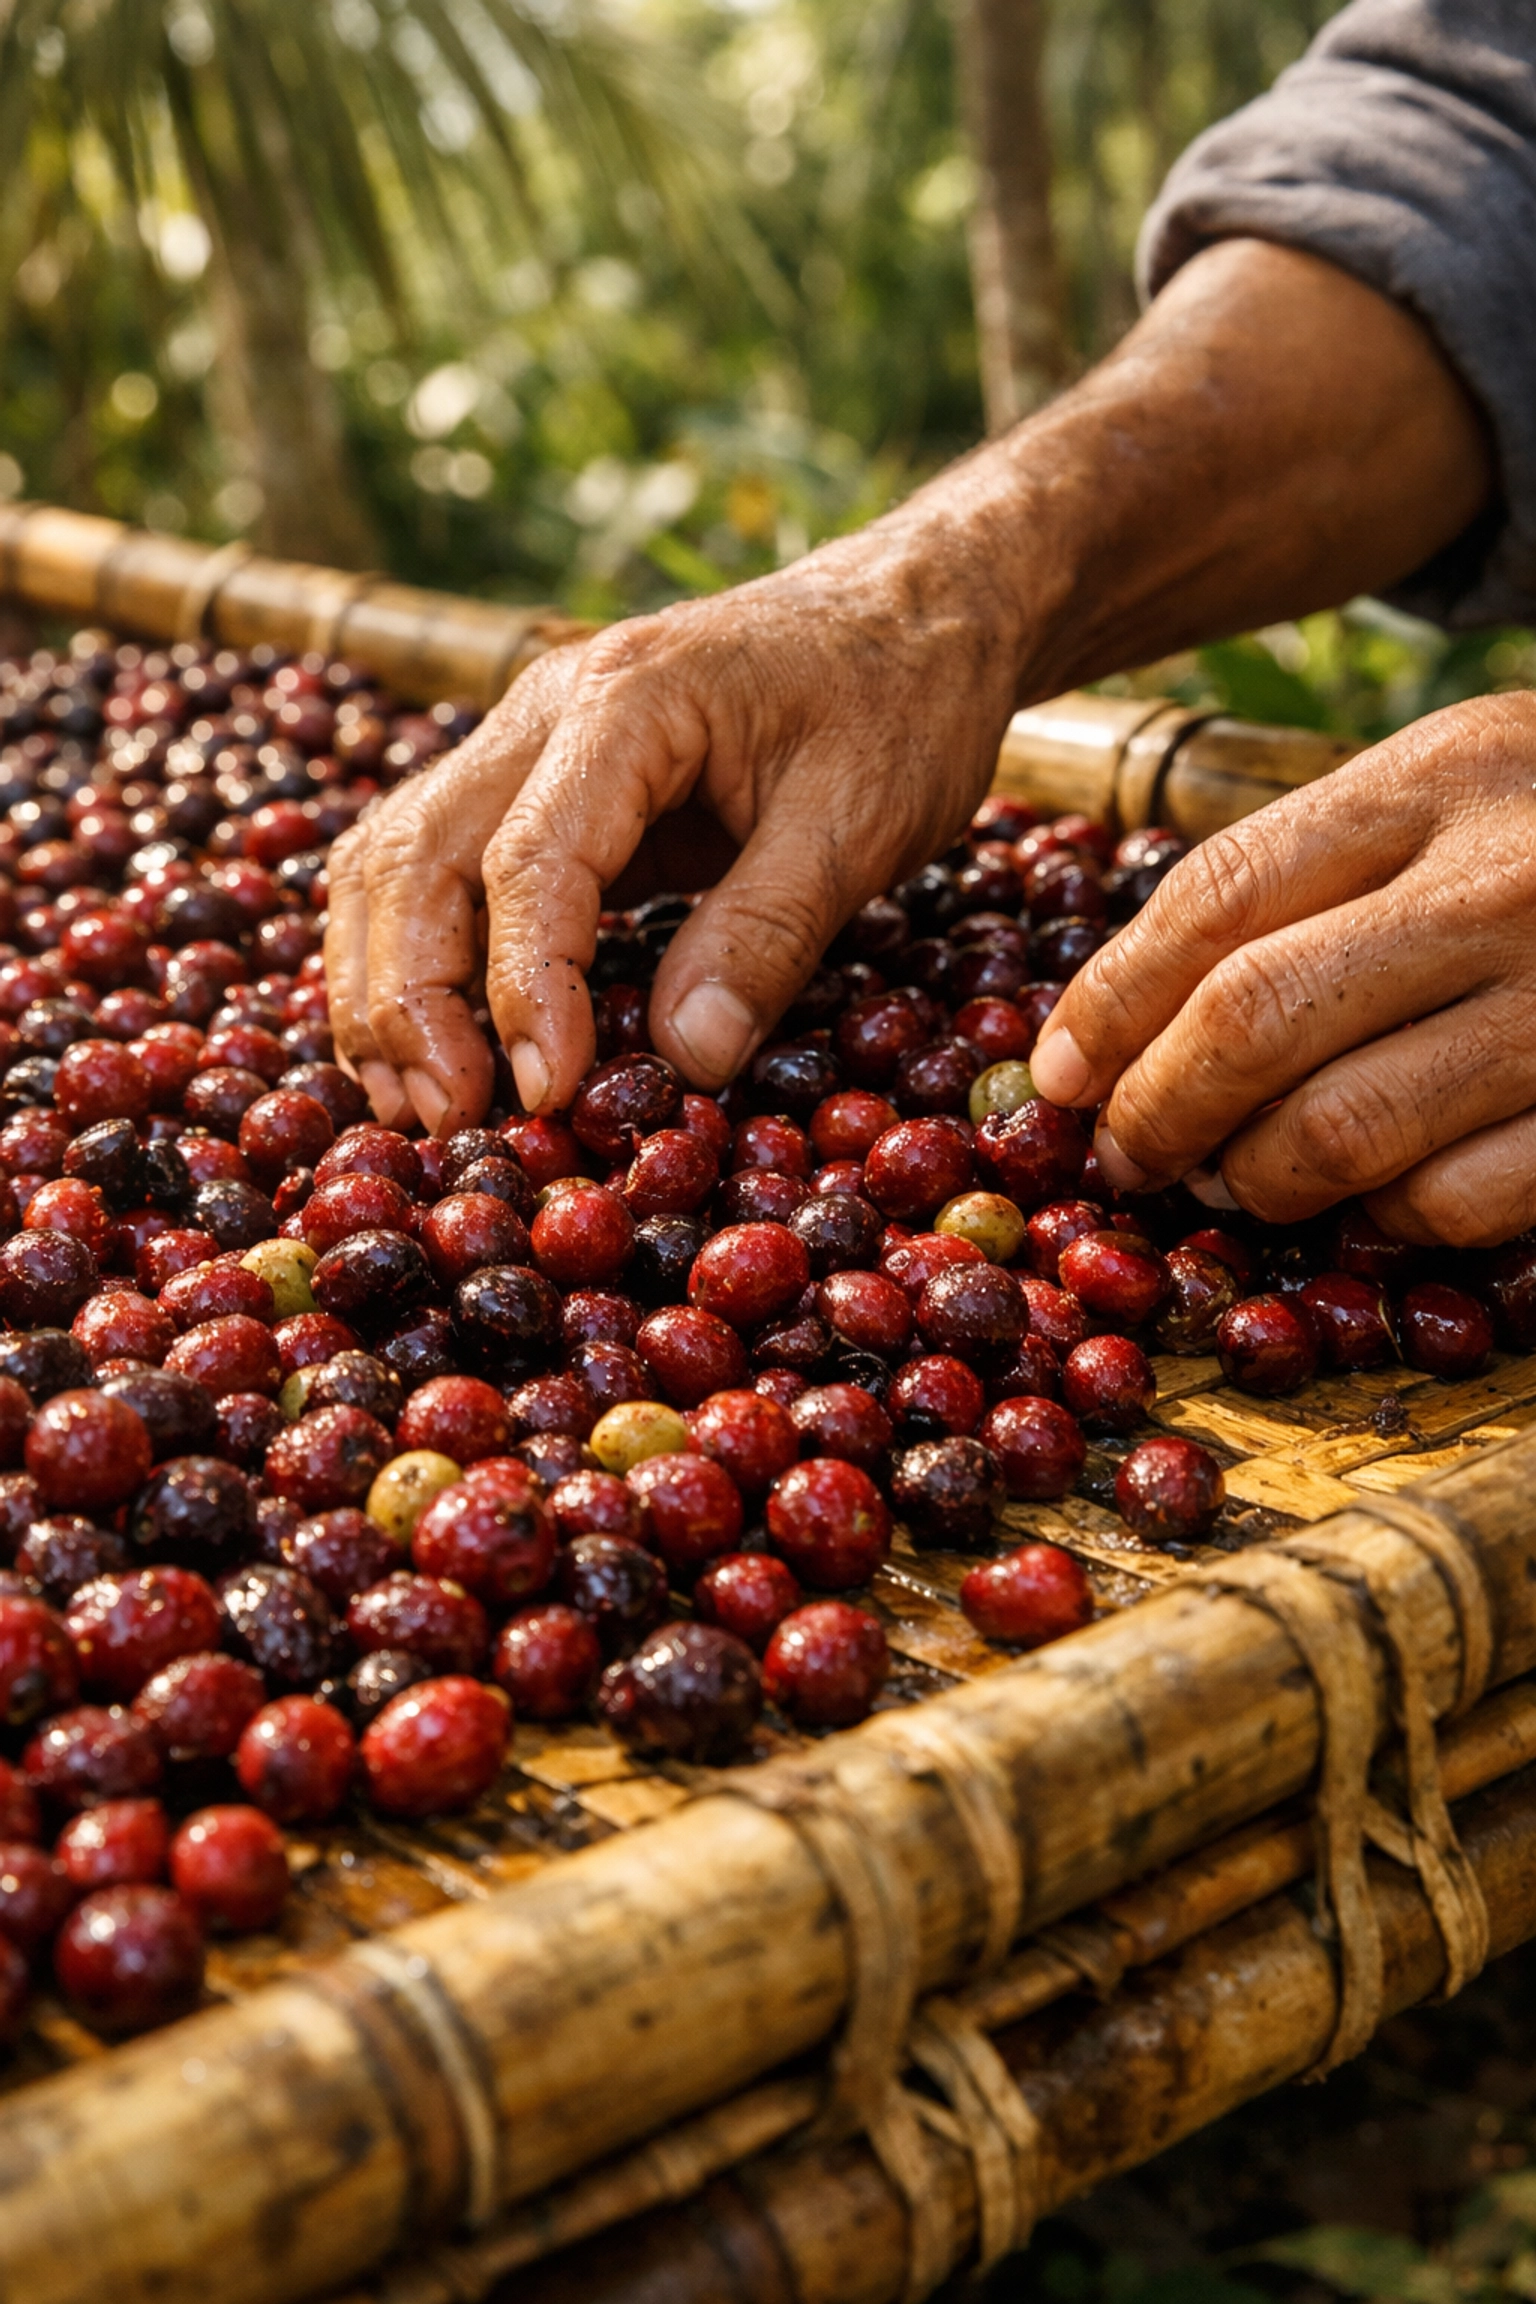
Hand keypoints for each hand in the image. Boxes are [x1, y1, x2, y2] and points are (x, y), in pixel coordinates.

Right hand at [326, 527, 1024, 1131]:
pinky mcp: (541, 783)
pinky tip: (429, 1042)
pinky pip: (438, 863)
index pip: (529, 860)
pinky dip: (413, 953)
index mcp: (628, 700)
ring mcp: (529, 740)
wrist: (911, 612)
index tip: (545, 1093)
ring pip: (398, 857)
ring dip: (386, 983)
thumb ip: (767, 934)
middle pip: (417, 854)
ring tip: (414, 1102)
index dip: (525, 991)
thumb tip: (686, 1060)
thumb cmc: (899, 702)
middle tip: (450, 1120)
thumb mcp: (862, 822)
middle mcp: (545, 708)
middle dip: (412, 1000)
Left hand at [1030, 693, 1535, 1246]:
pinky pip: (1455, 1201)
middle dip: (1159, 1110)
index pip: (1215, 899)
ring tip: (1241, 1181)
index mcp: (1439, 777)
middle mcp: (1504, 882)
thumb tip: (1118, 1020)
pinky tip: (1376, 1198)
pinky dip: (1388, 1219)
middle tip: (1133, 1157)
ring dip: (1260, 1179)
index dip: (1110, 1003)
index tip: (1061, 1077)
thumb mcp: (1452, 787)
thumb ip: (1308, 869)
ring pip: (1342, 1129)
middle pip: (1252, 1020)